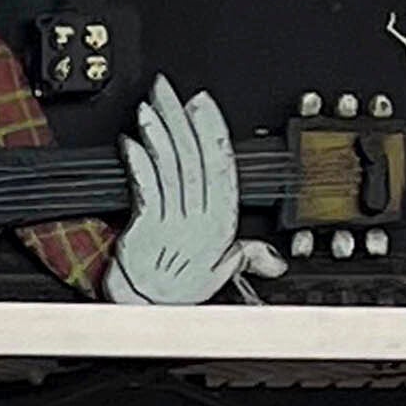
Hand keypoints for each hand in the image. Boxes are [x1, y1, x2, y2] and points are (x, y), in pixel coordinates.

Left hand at [106, 88, 280, 305]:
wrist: (149, 315)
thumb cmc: (180, 295)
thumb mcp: (222, 274)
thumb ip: (246, 257)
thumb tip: (273, 259)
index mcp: (221, 222)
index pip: (221, 165)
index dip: (211, 129)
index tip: (202, 102)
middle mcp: (200, 218)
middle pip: (192, 157)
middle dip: (180, 118)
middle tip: (169, 89)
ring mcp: (173, 221)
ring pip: (170, 167)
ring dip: (159, 133)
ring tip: (150, 106)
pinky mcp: (146, 228)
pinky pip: (146, 187)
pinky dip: (139, 162)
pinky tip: (132, 141)